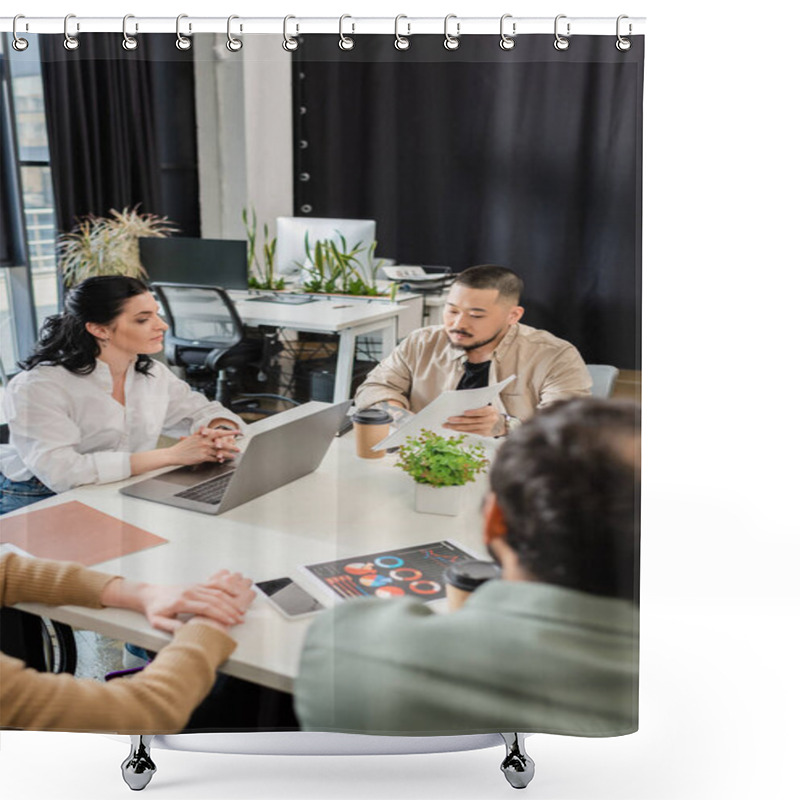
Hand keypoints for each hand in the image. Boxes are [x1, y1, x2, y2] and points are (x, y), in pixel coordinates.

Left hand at [137, 570, 254, 633]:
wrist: (150, 594)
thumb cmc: (154, 609)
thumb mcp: (158, 621)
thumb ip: (171, 627)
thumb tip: (185, 632)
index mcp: (182, 601)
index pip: (206, 607)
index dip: (220, 615)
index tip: (230, 622)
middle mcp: (191, 591)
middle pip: (215, 599)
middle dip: (230, 610)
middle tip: (240, 619)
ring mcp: (195, 586)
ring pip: (217, 591)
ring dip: (230, 601)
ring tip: (240, 610)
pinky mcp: (197, 584)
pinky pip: (214, 584)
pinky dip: (226, 587)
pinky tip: (235, 592)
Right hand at [169, 429, 240, 464]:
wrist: (174, 454)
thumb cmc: (182, 447)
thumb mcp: (192, 436)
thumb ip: (200, 432)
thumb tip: (205, 429)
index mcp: (202, 435)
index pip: (218, 432)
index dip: (228, 432)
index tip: (237, 432)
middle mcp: (204, 441)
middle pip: (221, 442)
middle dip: (231, 445)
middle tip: (238, 447)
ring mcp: (204, 449)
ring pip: (219, 451)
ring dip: (227, 454)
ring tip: (234, 455)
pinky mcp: (202, 457)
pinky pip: (213, 458)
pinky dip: (219, 459)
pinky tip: (223, 460)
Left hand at [443, 405, 505, 436]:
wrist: (501, 424)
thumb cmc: (491, 413)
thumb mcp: (490, 407)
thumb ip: (479, 407)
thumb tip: (463, 407)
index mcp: (491, 411)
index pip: (482, 411)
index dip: (473, 412)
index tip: (464, 412)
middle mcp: (489, 420)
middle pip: (472, 420)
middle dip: (459, 420)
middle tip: (449, 419)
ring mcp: (486, 428)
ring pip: (469, 427)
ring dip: (457, 426)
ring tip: (447, 425)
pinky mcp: (482, 433)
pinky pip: (470, 431)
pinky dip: (461, 430)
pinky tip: (454, 428)